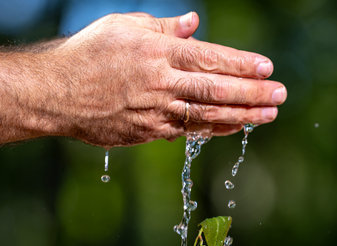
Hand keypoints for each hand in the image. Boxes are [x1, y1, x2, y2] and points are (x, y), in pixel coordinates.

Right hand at [49, 12, 286, 147]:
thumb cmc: (88, 54)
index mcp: (156, 51)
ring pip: (205, 115)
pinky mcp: (145, 132)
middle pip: (215, 90)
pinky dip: (212, 129)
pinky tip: (232, 128)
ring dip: (240, 116)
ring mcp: (154, 111)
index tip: (267, 68)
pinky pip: (185, 131)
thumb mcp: (122, 27)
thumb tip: (193, 23)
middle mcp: (160, 82)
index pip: (209, 57)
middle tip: (280, 97)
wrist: (56, 93)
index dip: (241, 64)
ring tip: (267, 117)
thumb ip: (161, 26)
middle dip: (252, 94)